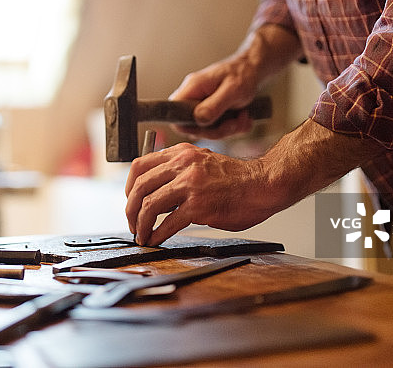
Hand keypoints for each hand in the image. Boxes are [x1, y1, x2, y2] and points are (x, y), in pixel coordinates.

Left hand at [125, 142, 276, 245]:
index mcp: (181, 152)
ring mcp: (190, 185)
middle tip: (133, 224)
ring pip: (150, 205)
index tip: (131, 201)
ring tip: (143, 235)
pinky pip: (168, 223)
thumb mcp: (201, 163)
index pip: (140, 166)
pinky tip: (157, 240)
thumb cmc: (236, 178)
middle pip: (140, 186)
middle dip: (130, 210)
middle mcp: (183, 164)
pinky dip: (158, 234)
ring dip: (141, 224)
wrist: (262, 184)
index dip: (129, 187)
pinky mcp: (199, 206)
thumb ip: (178, 174)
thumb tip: (156, 197)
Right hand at [169, 59, 258, 138]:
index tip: (209, 127)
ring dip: (227, 129)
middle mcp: (193, 97)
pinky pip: (216, 127)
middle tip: (234, 123)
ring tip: (243, 117)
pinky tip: (243, 117)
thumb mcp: (233, 89)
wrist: (252, 68)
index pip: (174, 112)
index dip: (186, 126)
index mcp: (193, 87)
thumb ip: (215, 104)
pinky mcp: (210, 111)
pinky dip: (232, 127)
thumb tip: (199, 119)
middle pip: (192, 126)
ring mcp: (201, 105)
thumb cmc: (242, 73)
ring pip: (206, 129)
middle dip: (216, 130)